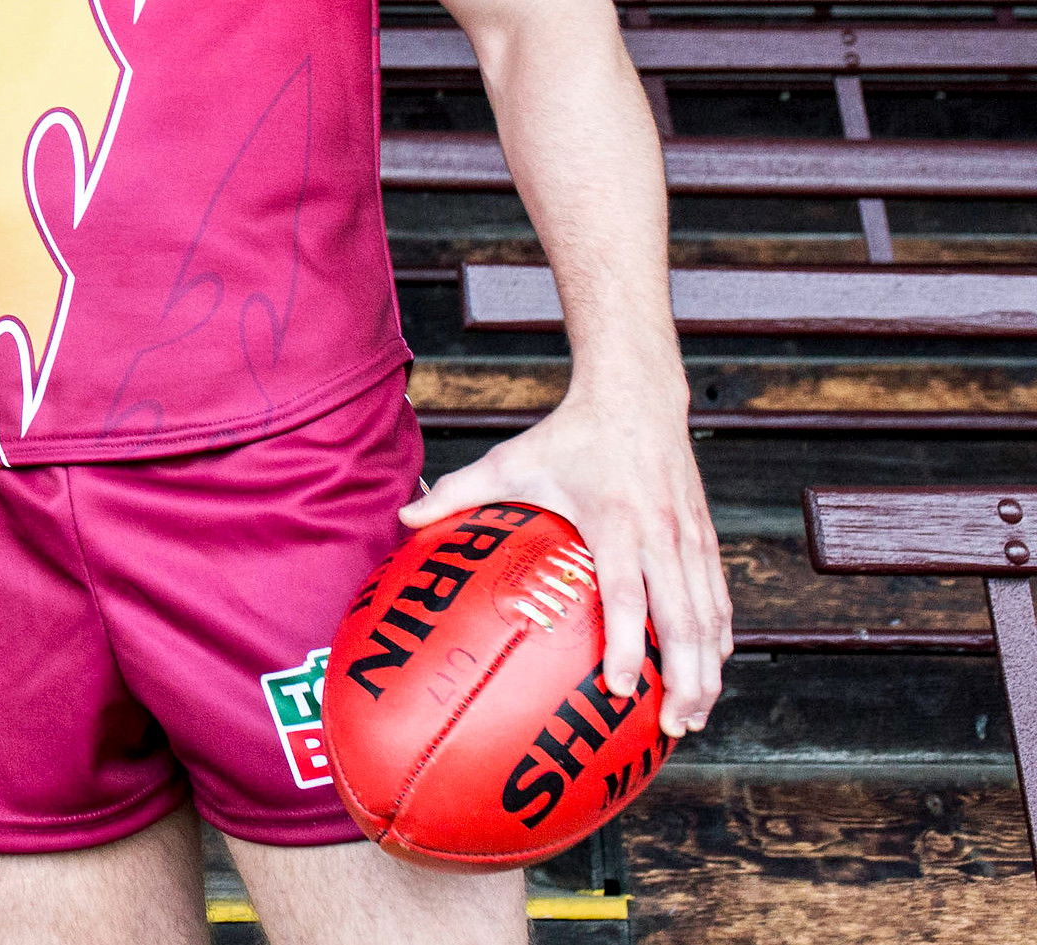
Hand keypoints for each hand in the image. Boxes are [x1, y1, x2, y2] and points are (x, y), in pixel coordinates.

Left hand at [401, 382, 731, 734]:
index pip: (627, 595)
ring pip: (711, 616)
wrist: (636, 395)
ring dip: (709, 670)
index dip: (627, 645)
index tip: (617, 689)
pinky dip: (719, 638)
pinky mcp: (706, 537)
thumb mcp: (511, 460)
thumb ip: (458, 491)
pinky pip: (719, 598)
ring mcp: (690, 537)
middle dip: (684, 678)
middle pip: (684, 620)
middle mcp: (661, 534)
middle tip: (673, 728)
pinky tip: (712, 671)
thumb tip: (404, 517)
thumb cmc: (568, 434)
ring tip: (694, 718)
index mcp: (614, 521)